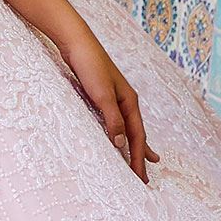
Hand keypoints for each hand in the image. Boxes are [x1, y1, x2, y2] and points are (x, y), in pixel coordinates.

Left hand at [58, 24, 160, 183]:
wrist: (76, 42)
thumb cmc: (89, 66)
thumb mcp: (101, 95)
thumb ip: (112, 119)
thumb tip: (121, 144)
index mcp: (129, 102)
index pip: (137, 137)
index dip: (138, 159)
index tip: (139, 178)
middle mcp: (126, 101)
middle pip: (137, 134)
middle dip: (141, 157)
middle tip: (144, 178)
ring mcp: (116, 98)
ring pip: (129, 128)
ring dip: (135, 146)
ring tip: (143, 160)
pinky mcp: (103, 95)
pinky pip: (116, 121)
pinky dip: (121, 133)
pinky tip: (117, 136)